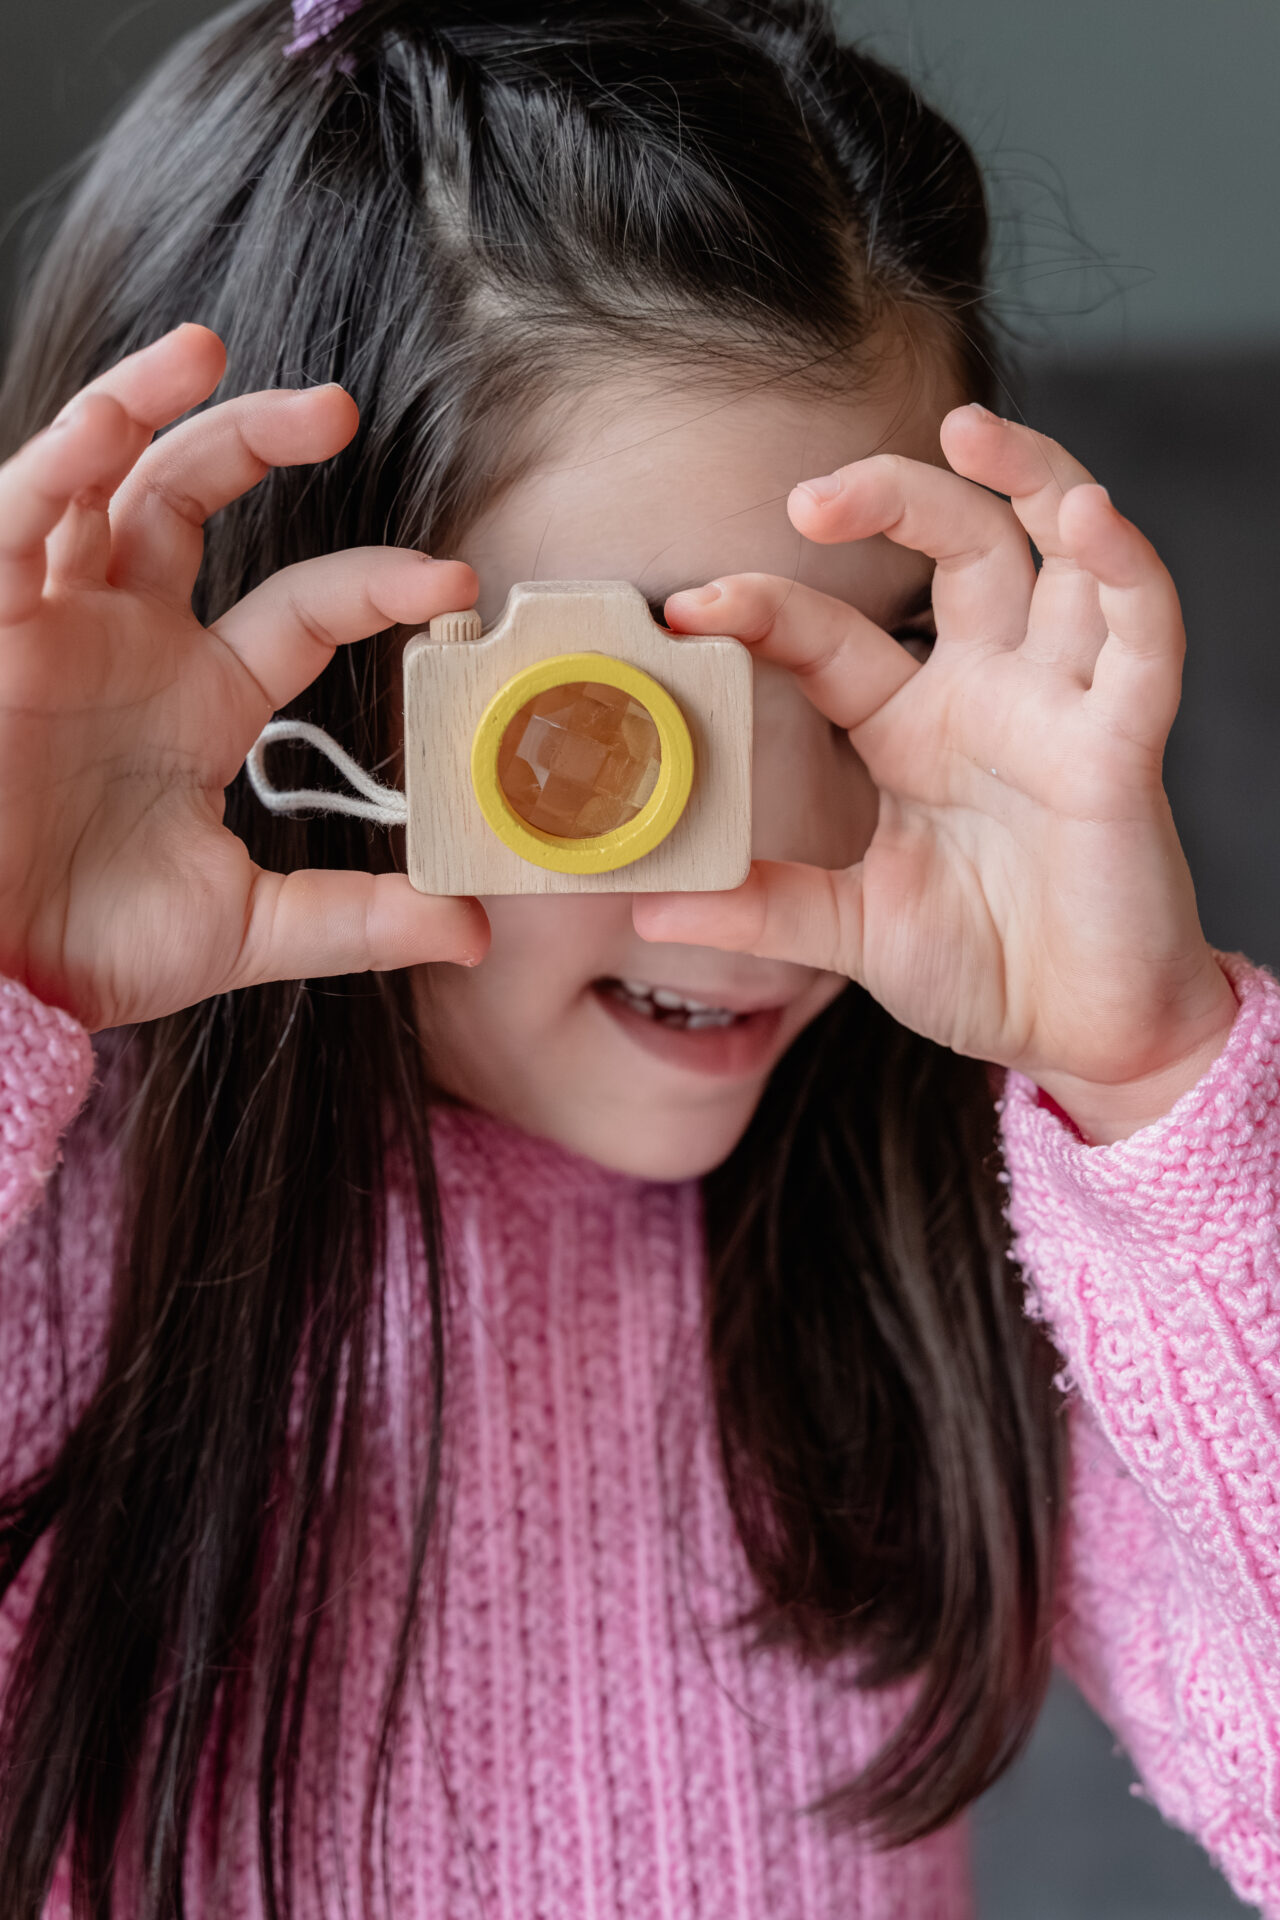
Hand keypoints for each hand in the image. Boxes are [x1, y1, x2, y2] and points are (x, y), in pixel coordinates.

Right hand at [0, 325, 487, 1032]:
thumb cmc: (91, 946)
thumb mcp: (245, 927)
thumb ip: (354, 917)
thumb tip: (472, 932)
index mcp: (204, 699)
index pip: (305, 605)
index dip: (377, 585)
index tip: (454, 585)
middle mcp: (133, 640)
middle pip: (194, 498)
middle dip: (258, 439)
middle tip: (337, 411)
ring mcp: (58, 623)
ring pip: (100, 478)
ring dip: (146, 404)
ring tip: (209, 350)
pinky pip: (19, 516)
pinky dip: (59, 459)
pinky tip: (110, 421)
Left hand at [634, 406, 1237, 1143]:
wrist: (1082, 1036)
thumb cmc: (985, 969)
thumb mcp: (851, 930)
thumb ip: (760, 909)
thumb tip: (649, 903)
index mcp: (914, 728)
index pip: (833, 635)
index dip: (766, 606)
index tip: (690, 606)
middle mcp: (989, 696)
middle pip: (959, 545)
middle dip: (893, 496)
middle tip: (812, 497)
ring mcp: (1059, 710)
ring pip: (1059, 554)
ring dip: (1030, 477)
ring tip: (969, 431)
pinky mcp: (1124, 745)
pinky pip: (1143, 637)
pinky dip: (1126, 572)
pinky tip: (1090, 521)